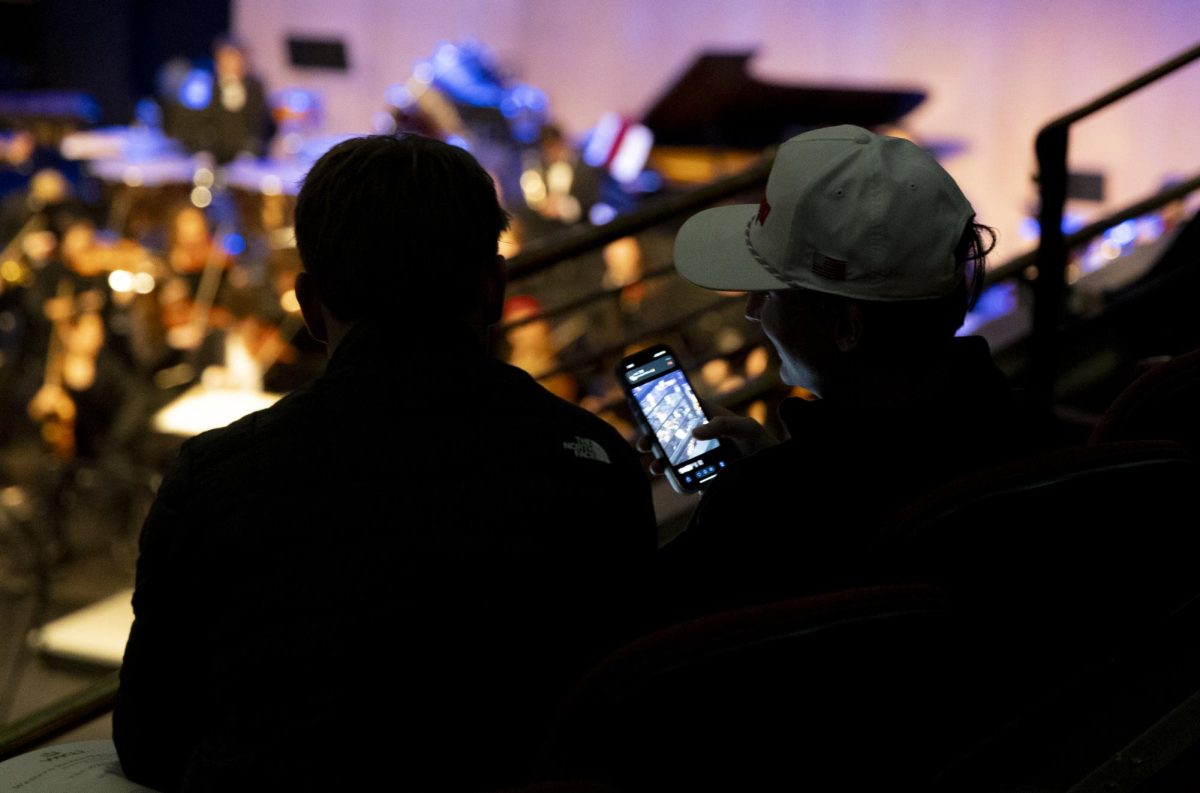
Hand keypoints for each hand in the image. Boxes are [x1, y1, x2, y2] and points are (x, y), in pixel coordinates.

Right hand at [635, 399, 776, 477]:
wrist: (772, 474)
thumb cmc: (763, 446)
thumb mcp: (747, 429)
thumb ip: (724, 425)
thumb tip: (694, 432)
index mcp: (709, 418)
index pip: (682, 405)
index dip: (662, 404)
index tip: (644, 407)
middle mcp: (702, 437)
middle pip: (670, 433)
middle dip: (652, 437)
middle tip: (643, 443)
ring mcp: (700, 457)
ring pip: (672, 456)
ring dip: (659, 460)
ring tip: (656, 466)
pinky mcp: (702, 478)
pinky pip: (683, 477)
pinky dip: (673, 478)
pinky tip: (673, 479)